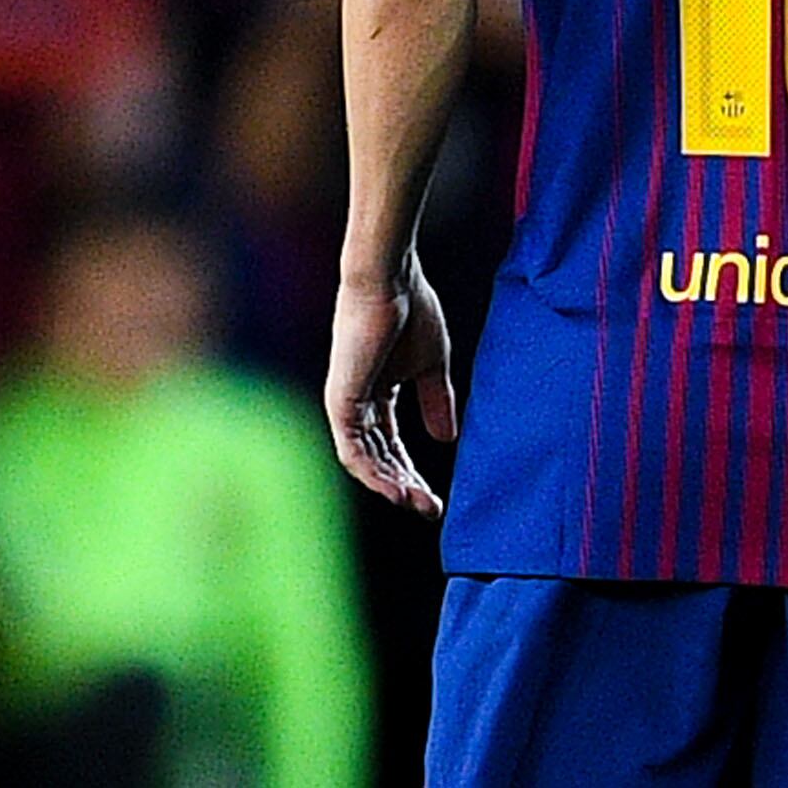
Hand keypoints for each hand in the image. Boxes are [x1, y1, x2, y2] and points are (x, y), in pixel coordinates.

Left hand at [326, 251, 457, 514]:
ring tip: (417, 505)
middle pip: (380, 458)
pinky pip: (352, 450)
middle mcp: (357, 404)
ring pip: (365, 461)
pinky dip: (373, 474)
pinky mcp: (340, 402)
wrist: (391, 279)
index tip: (436, 499)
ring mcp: (346, 404)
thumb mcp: (432, 364)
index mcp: (377, 394)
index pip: (393, 445)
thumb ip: (436, 400)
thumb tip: (447, 440)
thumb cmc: (412, 308)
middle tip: (431, 509)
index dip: (413, 473)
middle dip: (406, 486)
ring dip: (390, 486)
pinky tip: (395, 490)